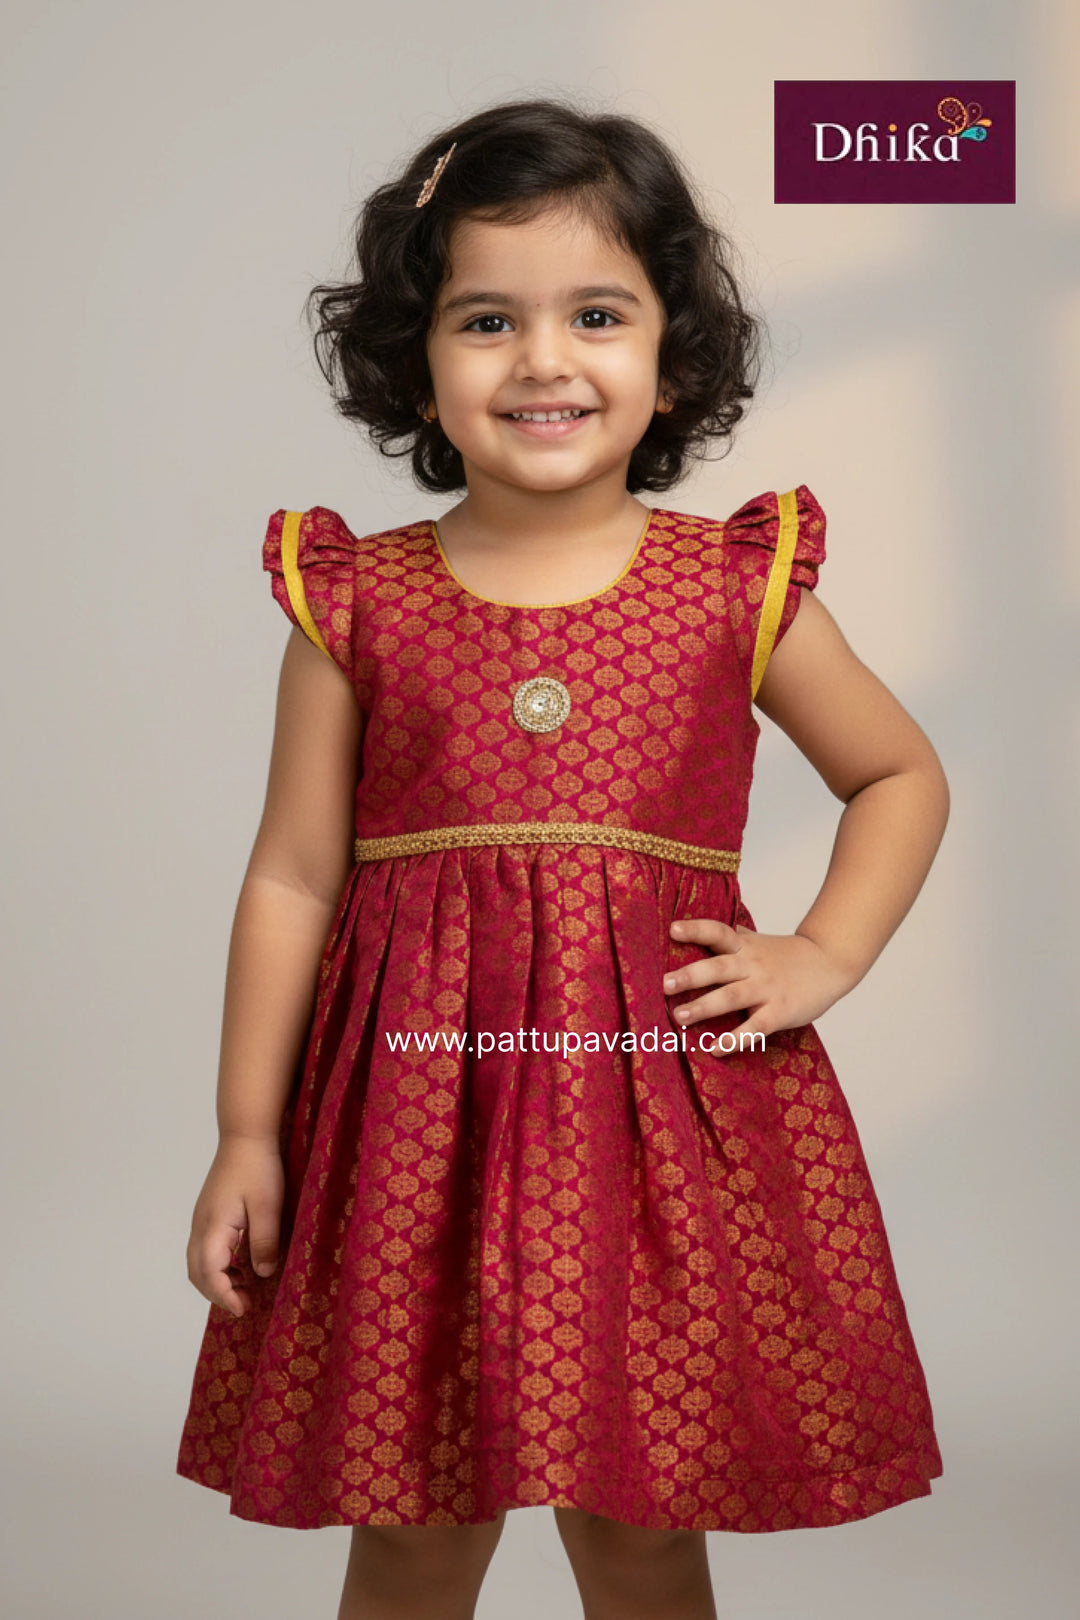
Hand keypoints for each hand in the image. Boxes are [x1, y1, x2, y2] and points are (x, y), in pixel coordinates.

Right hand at [186, 1136, 284, 1318]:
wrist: (245, 1136)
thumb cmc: (258, 1168)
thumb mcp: (268, 1207)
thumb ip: (264, 1242)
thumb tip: (262, 1274)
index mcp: (213, 1228)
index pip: (209, 1273)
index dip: (224, 1296)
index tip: (243, 1309)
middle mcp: (201, 1227)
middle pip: (198, 1273)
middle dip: (218, 1294)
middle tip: (245, 1304)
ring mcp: (202, 1220)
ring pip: (199, 1262)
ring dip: (218, 1280)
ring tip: (247, 1288)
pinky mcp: (209, 1215)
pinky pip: (206, 1250)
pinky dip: (219, 1265)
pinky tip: (242, 1265)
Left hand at [663, 919, 857, 1051]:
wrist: (830, 962)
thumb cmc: (788, 954)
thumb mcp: (760, 941)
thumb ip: (735, 937)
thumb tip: (706, 930)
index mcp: (745, 946)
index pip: (718, 932)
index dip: (695, 930)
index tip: (672, 930)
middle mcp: (753, 965)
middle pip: (718, 967)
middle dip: (691, 975)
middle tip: (664, 984)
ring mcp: (766, 989)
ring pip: (732, 997)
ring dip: (704, 1007)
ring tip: (679, 1016)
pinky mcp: (779, 1012)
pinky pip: (754, 1028)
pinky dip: (734, 1039)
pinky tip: (714, 1048)